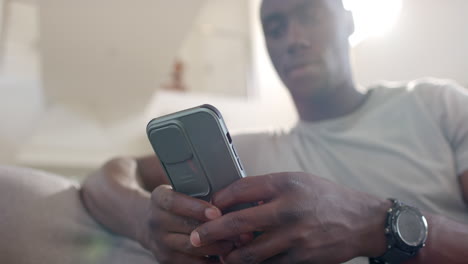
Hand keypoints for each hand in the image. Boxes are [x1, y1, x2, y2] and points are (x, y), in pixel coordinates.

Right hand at [139, 185, 235, 263]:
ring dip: (216, 246)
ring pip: (192, 247)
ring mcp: (159, 242)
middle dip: (214, 229)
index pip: (175, 202)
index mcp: (158, 198)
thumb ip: (198, 191)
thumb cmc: (176, 204)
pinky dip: (210, 260)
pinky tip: (224, 256)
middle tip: (237, 230)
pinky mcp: (165, 259)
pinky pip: (191, 263)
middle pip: (187, 227)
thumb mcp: (179, 191)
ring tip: (235, 242)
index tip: (217, 213)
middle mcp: (155, 221)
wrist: (149, 223)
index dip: (196, 208)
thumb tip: (230, 195)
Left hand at [189, 172, 390, 263]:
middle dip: (211, 232)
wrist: (360, 220)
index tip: (209, 206)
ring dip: (229, 256)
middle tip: (195, 238)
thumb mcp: (297, 181)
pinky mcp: (301, 258)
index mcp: (285, 184)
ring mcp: (295, 237)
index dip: (219, 199)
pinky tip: (243, 263)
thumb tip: (235, 200)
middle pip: (238, 222)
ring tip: (219, 255)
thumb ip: (267, 189)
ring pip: (250, 252)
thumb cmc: (324, 197)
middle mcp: (288, 209)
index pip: (240, 189)